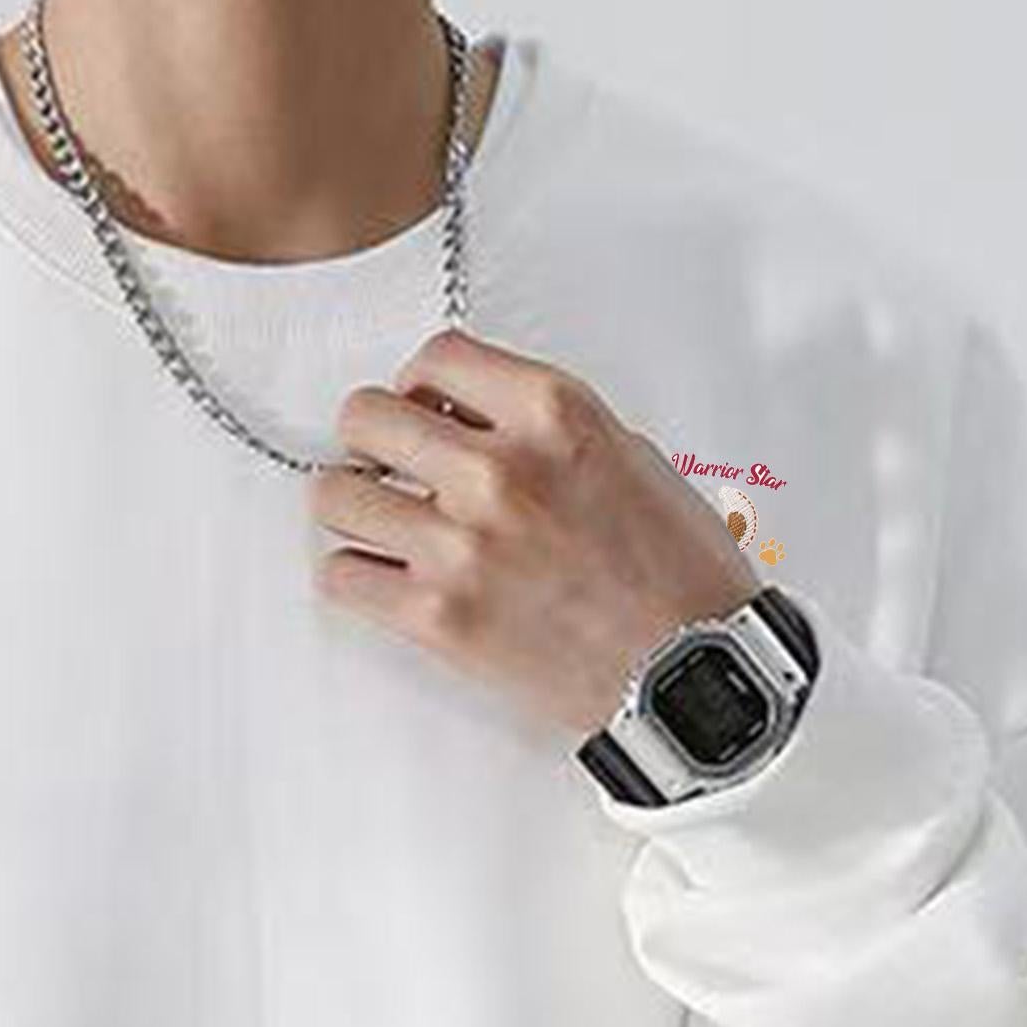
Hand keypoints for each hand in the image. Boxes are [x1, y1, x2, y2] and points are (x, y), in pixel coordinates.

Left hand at [310, 330, 760, 742]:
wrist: (689, 669)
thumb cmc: (675, 574)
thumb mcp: (627, 455)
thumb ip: (541, 428)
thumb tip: (472, 419)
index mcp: (553, 414)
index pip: (436, 357)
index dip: (419, 384)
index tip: (421, 408)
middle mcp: (499, 470)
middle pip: (368, 416)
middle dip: (371, 437)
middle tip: (386, 463)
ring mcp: (461, 546)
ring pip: (337, 495)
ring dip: (352, 505)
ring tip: (379, 522)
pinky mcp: (438, 618)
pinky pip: (342, 576)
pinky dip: (353, 575)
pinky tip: (383, 578)